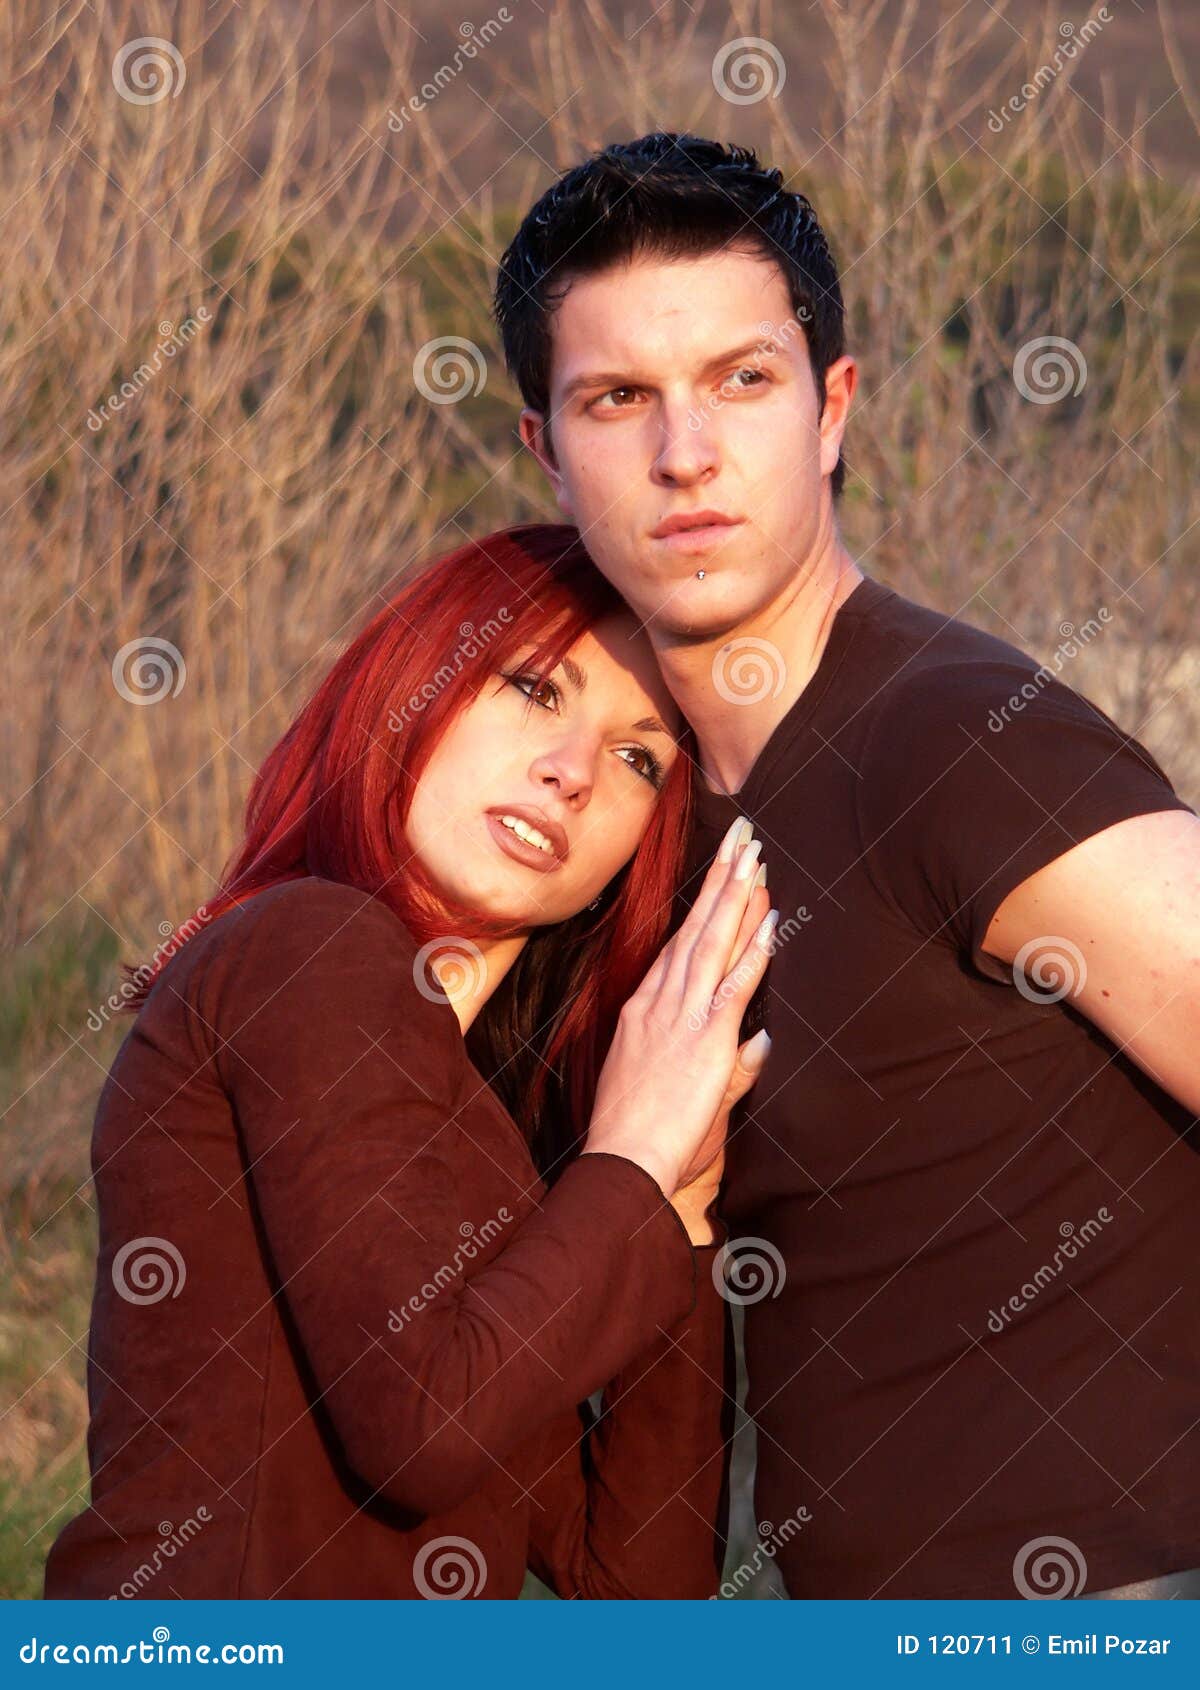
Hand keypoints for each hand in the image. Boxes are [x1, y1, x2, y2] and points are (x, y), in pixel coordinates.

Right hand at [582, 815, 776, 1199]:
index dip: (704, 905)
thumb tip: (760, 1041)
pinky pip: (732, 985)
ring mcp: (681, 1016)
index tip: (724, 870)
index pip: (680, 945)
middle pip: (696, 928)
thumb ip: (724, 1064)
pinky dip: (752, 951)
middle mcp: (660, 1002)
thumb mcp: (677, 1090)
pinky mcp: (704, 1038)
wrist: (622, 1160)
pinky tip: (769, 921)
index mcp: (645, 1009)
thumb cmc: (639, 1133)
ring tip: (756, 858)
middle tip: (742, 837)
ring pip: (713, 943)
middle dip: (722, 879)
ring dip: (737, 897)